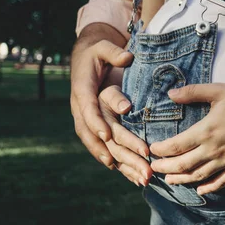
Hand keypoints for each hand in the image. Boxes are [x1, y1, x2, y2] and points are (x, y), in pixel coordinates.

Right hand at [70, 23, 145, 179]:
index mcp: (82, 90)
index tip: (107, 135)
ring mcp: (86, 121)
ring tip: (140, 178)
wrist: (85, 59)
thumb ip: (114, 52)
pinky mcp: (94, 128)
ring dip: (121, 163)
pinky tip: (131, 175)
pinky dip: (116, 162)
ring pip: (101, 147)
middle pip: (98, 135)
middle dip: (120, 150)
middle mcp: (81, 110)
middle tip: (142, 162)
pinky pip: (103, 148)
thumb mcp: (102, 47)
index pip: (88, 108)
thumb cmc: (97, 52)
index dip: (96, 122)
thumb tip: (127, 59)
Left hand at [148, 84, 224, 194]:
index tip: (151, 149)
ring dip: (181, 180)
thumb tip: (170, 94)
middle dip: (164, 168)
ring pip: (198, 177)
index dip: (160, 150)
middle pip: (182, 165)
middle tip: (153, 167)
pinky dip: (209, 188)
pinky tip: (200, 190)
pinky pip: (221, 182)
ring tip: (169, 179)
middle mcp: (214, 150)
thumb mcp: (219, 90)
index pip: (175, 146)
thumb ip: (193, 92)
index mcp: (206, 131)